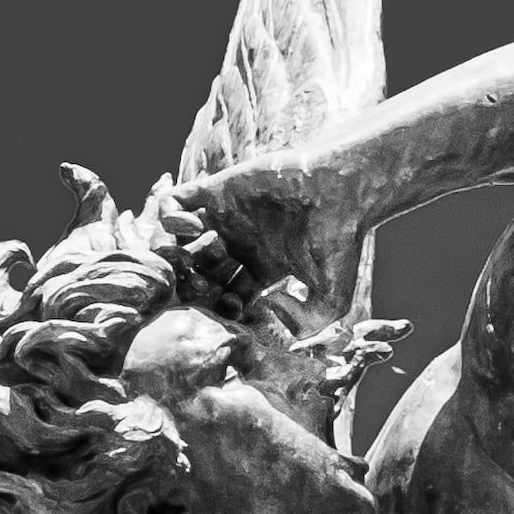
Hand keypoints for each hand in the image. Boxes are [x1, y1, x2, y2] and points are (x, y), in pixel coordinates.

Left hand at [177, 155, 343, 300]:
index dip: (218, 307)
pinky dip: (172, 217)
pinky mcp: (216, 189)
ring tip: (188, 258)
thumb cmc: (340, 241)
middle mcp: (239, 244)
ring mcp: (225, 216)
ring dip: (174, 253)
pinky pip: (173, 204)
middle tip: (196, 286)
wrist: (341, 191)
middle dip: (189, 283)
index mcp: (261, 269)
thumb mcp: (334, 298)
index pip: (223, 296)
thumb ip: (308, 324)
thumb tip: (267, 315)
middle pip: (196, 271)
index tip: (227, 306)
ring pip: (178, 240)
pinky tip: (193, 226)